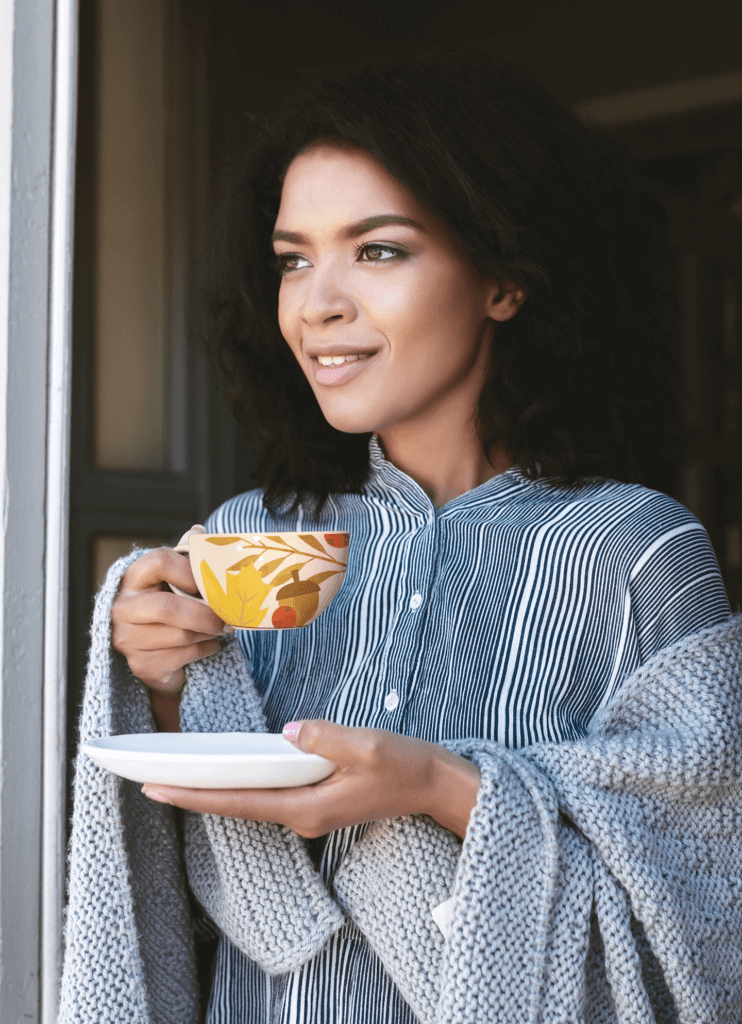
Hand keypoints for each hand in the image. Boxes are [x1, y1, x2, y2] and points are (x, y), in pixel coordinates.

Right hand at [111, 526, 231, 729]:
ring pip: (181, 635)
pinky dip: (205, 650)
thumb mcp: (176, 580)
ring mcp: (128, 639)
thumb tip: (198, 531)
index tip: (208, 582)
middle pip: (168, 608)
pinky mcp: (141, 665)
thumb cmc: (170, 607)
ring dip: (209, 633)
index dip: (188, 570)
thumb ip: (186, 557)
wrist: (156, 653)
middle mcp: (123, 608)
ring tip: (219, 629)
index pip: (159, 562)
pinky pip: (183, 656)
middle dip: (206, 614)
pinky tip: (208, 645)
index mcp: (133, 578)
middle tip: (228, 618)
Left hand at [142, 720, 480, 838]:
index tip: (158, 789)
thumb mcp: (368, 745)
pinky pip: (267, 796)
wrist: (434, 785)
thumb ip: (326, 738)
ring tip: (177, 776)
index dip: (196, 795)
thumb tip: (288, 731)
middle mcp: (302, 817)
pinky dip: (241, 786)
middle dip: (194, 795)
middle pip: (237, 806)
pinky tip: (227, 772)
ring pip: (250, 802)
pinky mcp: (316, 801)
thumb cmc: (405, 765)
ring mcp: (308, 812)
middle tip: (149, 781)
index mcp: (309, 808)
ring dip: (214, 791)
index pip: (240, 803)